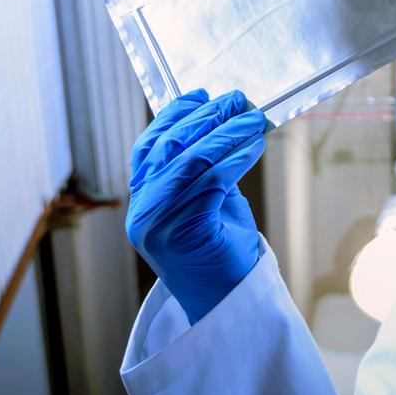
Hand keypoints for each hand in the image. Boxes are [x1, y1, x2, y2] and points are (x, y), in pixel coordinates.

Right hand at [125, 89, 266, 322]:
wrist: (228, 300)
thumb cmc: (219, 243)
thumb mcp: (204, 195)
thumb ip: (201, 162)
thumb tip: (221, 114)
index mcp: (142, 199)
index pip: (148, 145)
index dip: (174, 115)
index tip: (202, 94)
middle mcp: (142, 212)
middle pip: (171, 147)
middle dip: (208, 117)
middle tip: (238, 100)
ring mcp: (157, 226)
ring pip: (193, 161)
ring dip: (227, 133)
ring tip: (253, 119)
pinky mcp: (182, 235)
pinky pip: (211, 183)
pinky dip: (236, 158)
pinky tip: (254, 146)